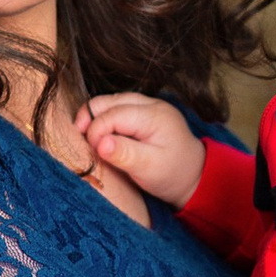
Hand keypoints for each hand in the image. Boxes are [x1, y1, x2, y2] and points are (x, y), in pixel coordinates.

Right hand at [84, 92, 208, 208]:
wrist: (193, 175)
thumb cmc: (173, 174)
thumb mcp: (149, 169)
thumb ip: (125, 154)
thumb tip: (99, 143)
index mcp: (155, 116)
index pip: (114, 115)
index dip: (96, 131)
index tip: (91, 151)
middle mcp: (151, 104)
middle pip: (108, 101)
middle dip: (90, 119)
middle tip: (81, 143)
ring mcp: (147, 105)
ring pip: (109, 102)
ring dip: (95, 118)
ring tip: (88, 140)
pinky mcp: (142, 112)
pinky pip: (115, 108)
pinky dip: (103, 120)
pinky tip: (99, 137)